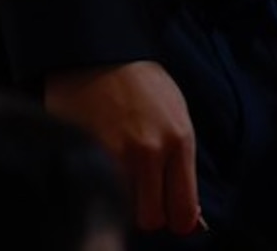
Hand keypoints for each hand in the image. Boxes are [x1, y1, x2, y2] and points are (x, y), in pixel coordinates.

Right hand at [45, 60, 200, 236]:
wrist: (99, 55)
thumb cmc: (141, 84)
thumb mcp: (175, 115)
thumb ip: (181, 165)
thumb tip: (189, 219)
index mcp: (179, 140)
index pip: (183, 212)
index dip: (177, 220)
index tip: (169, 215)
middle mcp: (151, 151)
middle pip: (151, 219)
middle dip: (148, 213)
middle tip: (142, 194)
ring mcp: (116, 156)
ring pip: (122, 212)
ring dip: (122, 202)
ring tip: (119, 172)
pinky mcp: (87, 156)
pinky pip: (97, 194)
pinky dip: (99, 189)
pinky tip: (100, 166)